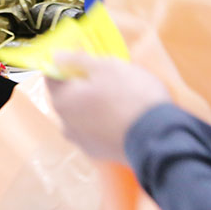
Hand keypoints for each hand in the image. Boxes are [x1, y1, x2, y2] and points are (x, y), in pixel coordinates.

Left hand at [47, 52, 170, 162]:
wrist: (158, 137)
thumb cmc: (130, 95)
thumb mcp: (106, 66)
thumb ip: (77, 60)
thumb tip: (55, 57)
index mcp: (62, 100)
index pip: (52, 76)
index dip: (66, 63)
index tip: (85, 57)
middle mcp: (65, 124)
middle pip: (67, 96)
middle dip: (81, 84)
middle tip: (106, 75)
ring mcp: (82, 142)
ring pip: (81, 115)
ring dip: (92, 104)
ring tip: (117, 96)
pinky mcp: (100, 153)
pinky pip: (95, 130)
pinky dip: (103, 121)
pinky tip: (121, 115)